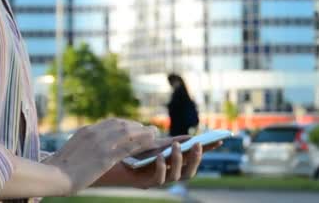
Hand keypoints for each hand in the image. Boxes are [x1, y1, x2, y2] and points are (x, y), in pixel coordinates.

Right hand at [42, 118, 157, 195]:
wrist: (52, 175)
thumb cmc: (57, 168)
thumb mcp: (70, 150)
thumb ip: (81, 145)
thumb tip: (87, 148)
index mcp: (86, 131)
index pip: (110, 123)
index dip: (124, 124)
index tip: (132, 126)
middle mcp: (96, 133)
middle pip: (122, 124)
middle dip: (136, 126)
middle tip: (146, 128)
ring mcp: (101, 144)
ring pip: (128, 133)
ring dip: (143, 132)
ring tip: (154, 133)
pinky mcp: (106, 157)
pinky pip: (129, 147)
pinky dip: (141, 143)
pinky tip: (150, 143)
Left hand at [93, 136, 222, 188]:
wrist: (97, 162)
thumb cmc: (118, 149)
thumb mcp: (141, 141)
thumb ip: (155, 140)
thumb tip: (168, 135)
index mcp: (168, 156)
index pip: (192, 152)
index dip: (207, 147)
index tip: (222, 137)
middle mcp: (165, 169)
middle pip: (190, 167)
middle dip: (198, 157)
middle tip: (200, 144)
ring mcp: (156, 177)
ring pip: (177, 175)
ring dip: (179, 160)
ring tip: (177, 147)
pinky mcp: (144, 183)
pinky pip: (158, 179)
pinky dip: (161, 167)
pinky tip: (160, 157)